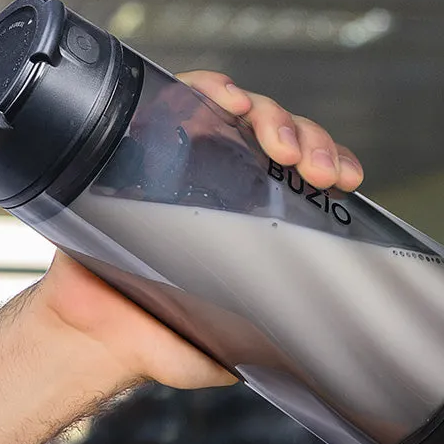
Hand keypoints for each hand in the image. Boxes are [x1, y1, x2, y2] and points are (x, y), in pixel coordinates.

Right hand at [33, 73, 364, 391]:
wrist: (96, 339)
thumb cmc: (160, 341)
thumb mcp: (231, 350)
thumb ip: (267, 344)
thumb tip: (313, 353)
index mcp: (253, 225)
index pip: (303, 180)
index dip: (331, 166)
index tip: (346, 180)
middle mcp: (222, 187)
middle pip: (278, 137)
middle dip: (308, 140)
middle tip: (317, 168)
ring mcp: (181, 162)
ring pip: (237, 113)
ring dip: (269, 114)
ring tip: (279, 140)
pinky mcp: (136, 147)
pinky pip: (173, 101)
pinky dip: (204, 89)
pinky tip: (228, 101)